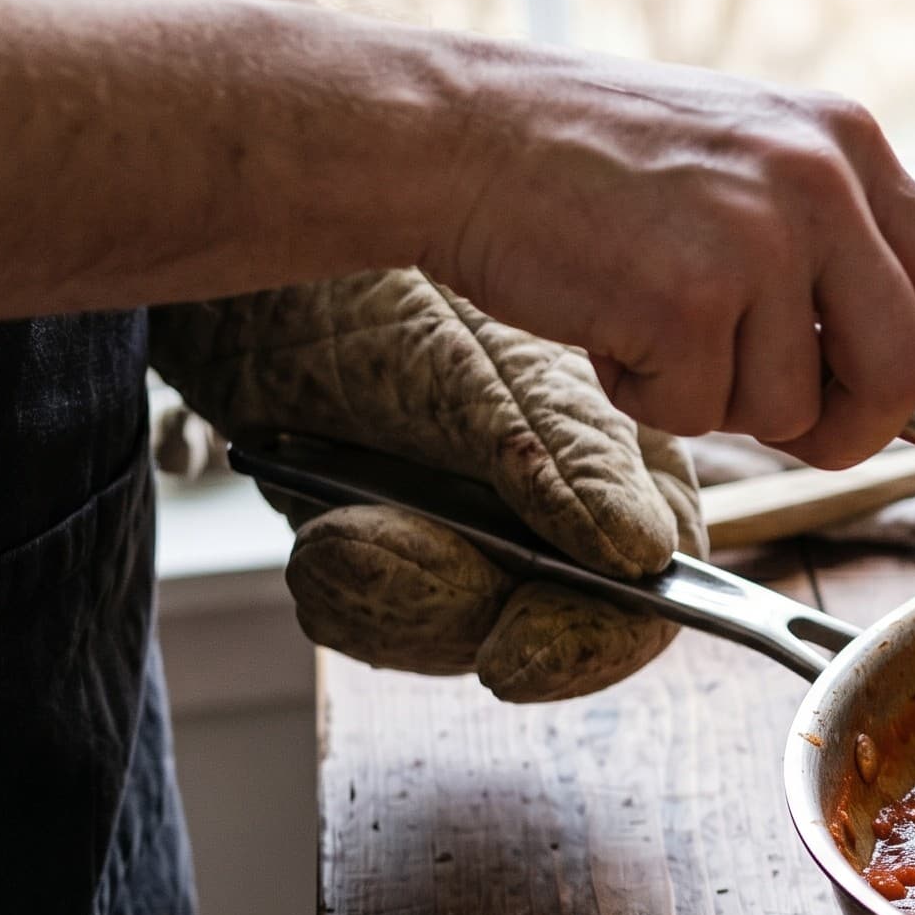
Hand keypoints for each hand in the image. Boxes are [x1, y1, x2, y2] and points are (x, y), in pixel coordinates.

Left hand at [153, 270, 703, 702]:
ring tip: (340, 535)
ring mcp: (477, 541)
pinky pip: (383, 623)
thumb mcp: (487, 366)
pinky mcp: (395, 555)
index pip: (655, 588)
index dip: (597, 636)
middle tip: (384, 561)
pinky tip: (327, 537)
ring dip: (394, 601)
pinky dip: (346, 593)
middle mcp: (564, 518)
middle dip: (466, 613)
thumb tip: (647, 553)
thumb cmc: (395, 286)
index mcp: (629, 467)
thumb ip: (569, 457)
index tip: (518, 647)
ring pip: (460, 633)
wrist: (259, 266)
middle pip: (554, 628)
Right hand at [426, 44, 914, 470]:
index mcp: (850, 146)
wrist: (460, 133)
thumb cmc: (597, 165)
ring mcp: (758, 235)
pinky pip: (698, 412)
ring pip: (790, 406)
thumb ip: (837, 257)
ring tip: (652, 315)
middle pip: (895, 375)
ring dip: (716, 397)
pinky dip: (648, 395)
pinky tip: (609, 320)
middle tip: (778, 415)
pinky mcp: (688, 292)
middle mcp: (821, 182)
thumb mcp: (749, 169)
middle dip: (844, 427)